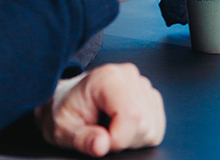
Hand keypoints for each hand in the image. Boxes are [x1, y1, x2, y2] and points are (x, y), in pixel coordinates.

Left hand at [35, 64, 164, 155]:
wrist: (68, 99)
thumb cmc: (66, 111)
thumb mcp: (64, 128)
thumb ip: (83, 138)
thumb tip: (101, 144)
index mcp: (106, 77)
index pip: (131, 115)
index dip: (117, 138)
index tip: (99, 140)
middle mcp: (128, 75)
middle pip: (142, 124)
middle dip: (123, 139)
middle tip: (101, 131)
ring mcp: (142, 84)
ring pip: (151, 128)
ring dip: (132, 138)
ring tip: (110, 126)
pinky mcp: (151, 97)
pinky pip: (156, 128)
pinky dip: (140, 135)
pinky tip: (121, 126)